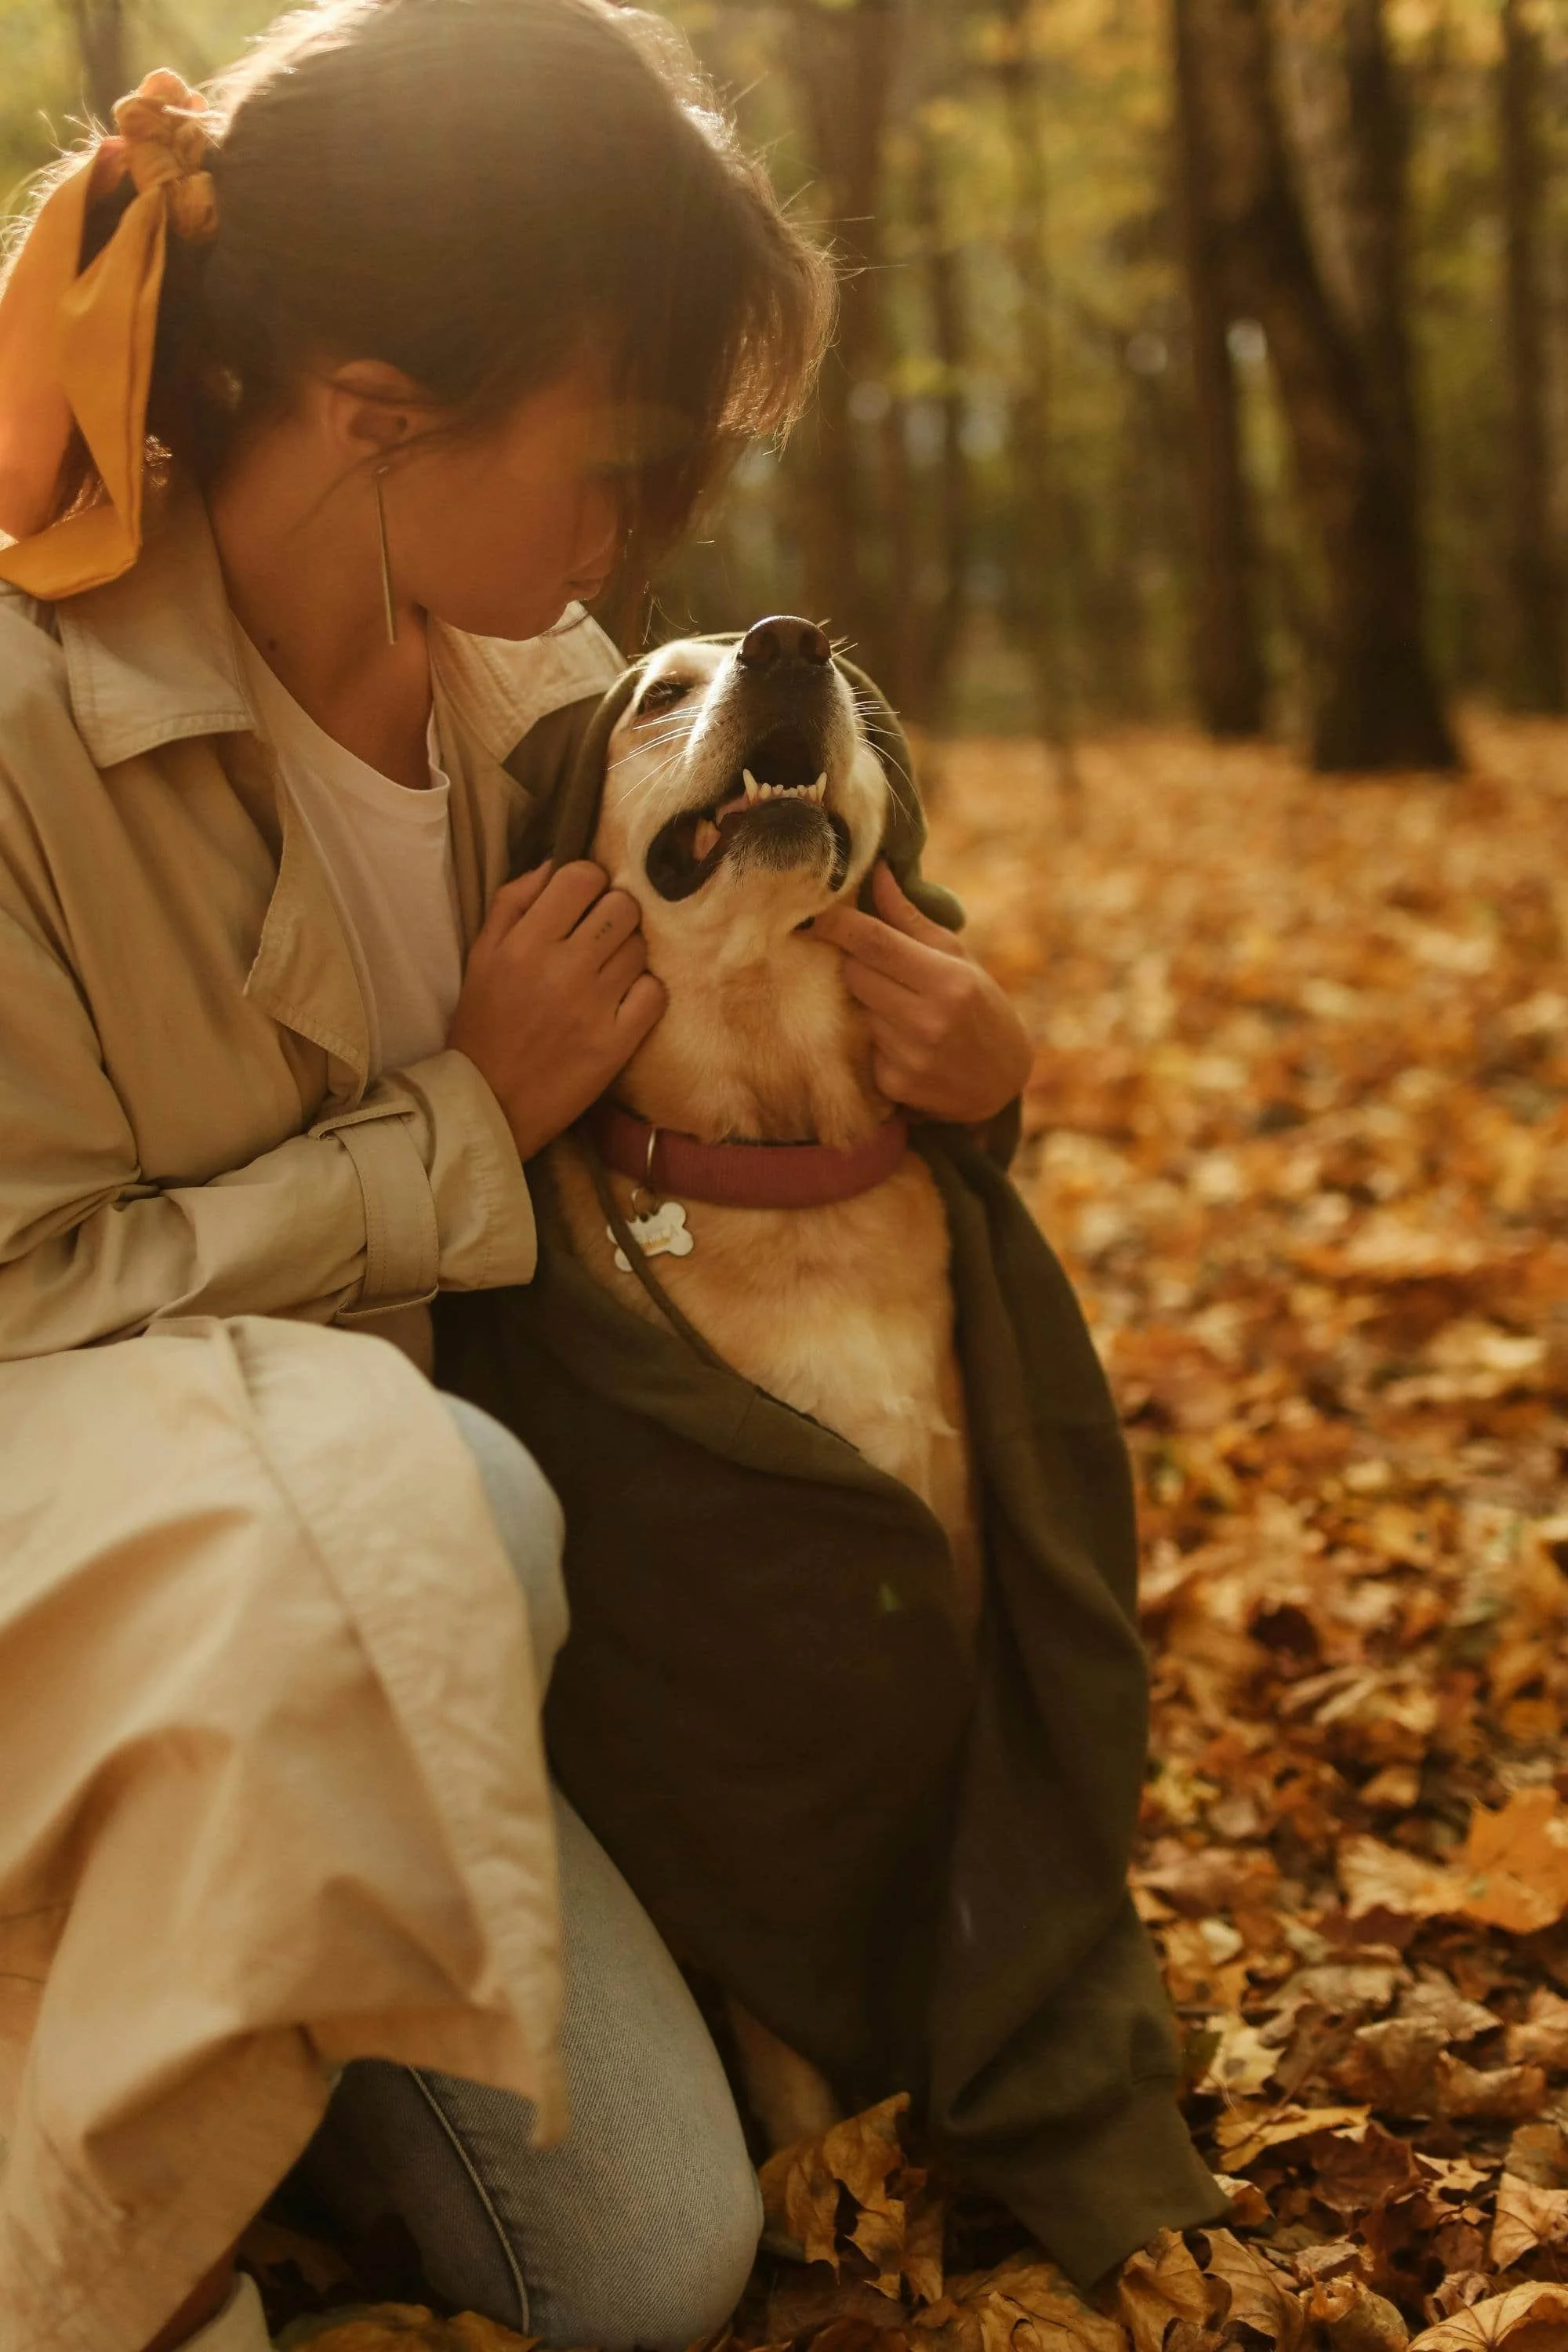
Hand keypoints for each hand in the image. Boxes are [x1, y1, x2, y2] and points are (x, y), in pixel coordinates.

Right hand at [448, 861, 665, 1160]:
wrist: (490, 1100)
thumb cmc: (484, 1023)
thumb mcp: (482, 955)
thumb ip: (512, 902)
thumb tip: (554, 865)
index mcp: (524, 942)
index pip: (582, 877)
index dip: (588, 883)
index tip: (582, 903)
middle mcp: (562, 967)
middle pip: (622, 907)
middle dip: (613, 916)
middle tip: (598, 938)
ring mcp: (594, 1005)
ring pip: (640, 948)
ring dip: (627, 955)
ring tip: (605, 975)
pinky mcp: (617, 1041)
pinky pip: (655, 993)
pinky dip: (644, 992)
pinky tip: (622, 1001)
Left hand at [811, 862, 1032, 1123]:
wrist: (1001, 1083)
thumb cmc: (980, 1007)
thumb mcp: (958, 958)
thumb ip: (910, 919)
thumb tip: (876, 872)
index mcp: (948, 981)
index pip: (874, 942)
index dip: (838, 923)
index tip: (815, 912)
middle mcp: (927, 1021)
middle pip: (855, 973)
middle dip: (856, 962)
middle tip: (882, 967)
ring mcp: (908, 1057)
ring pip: (855, 1009)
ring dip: (868, 1002)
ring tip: (903, 1009)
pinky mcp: (893, 1085)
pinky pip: (862, 1044)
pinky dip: (874, 1039)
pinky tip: (904, 1043)